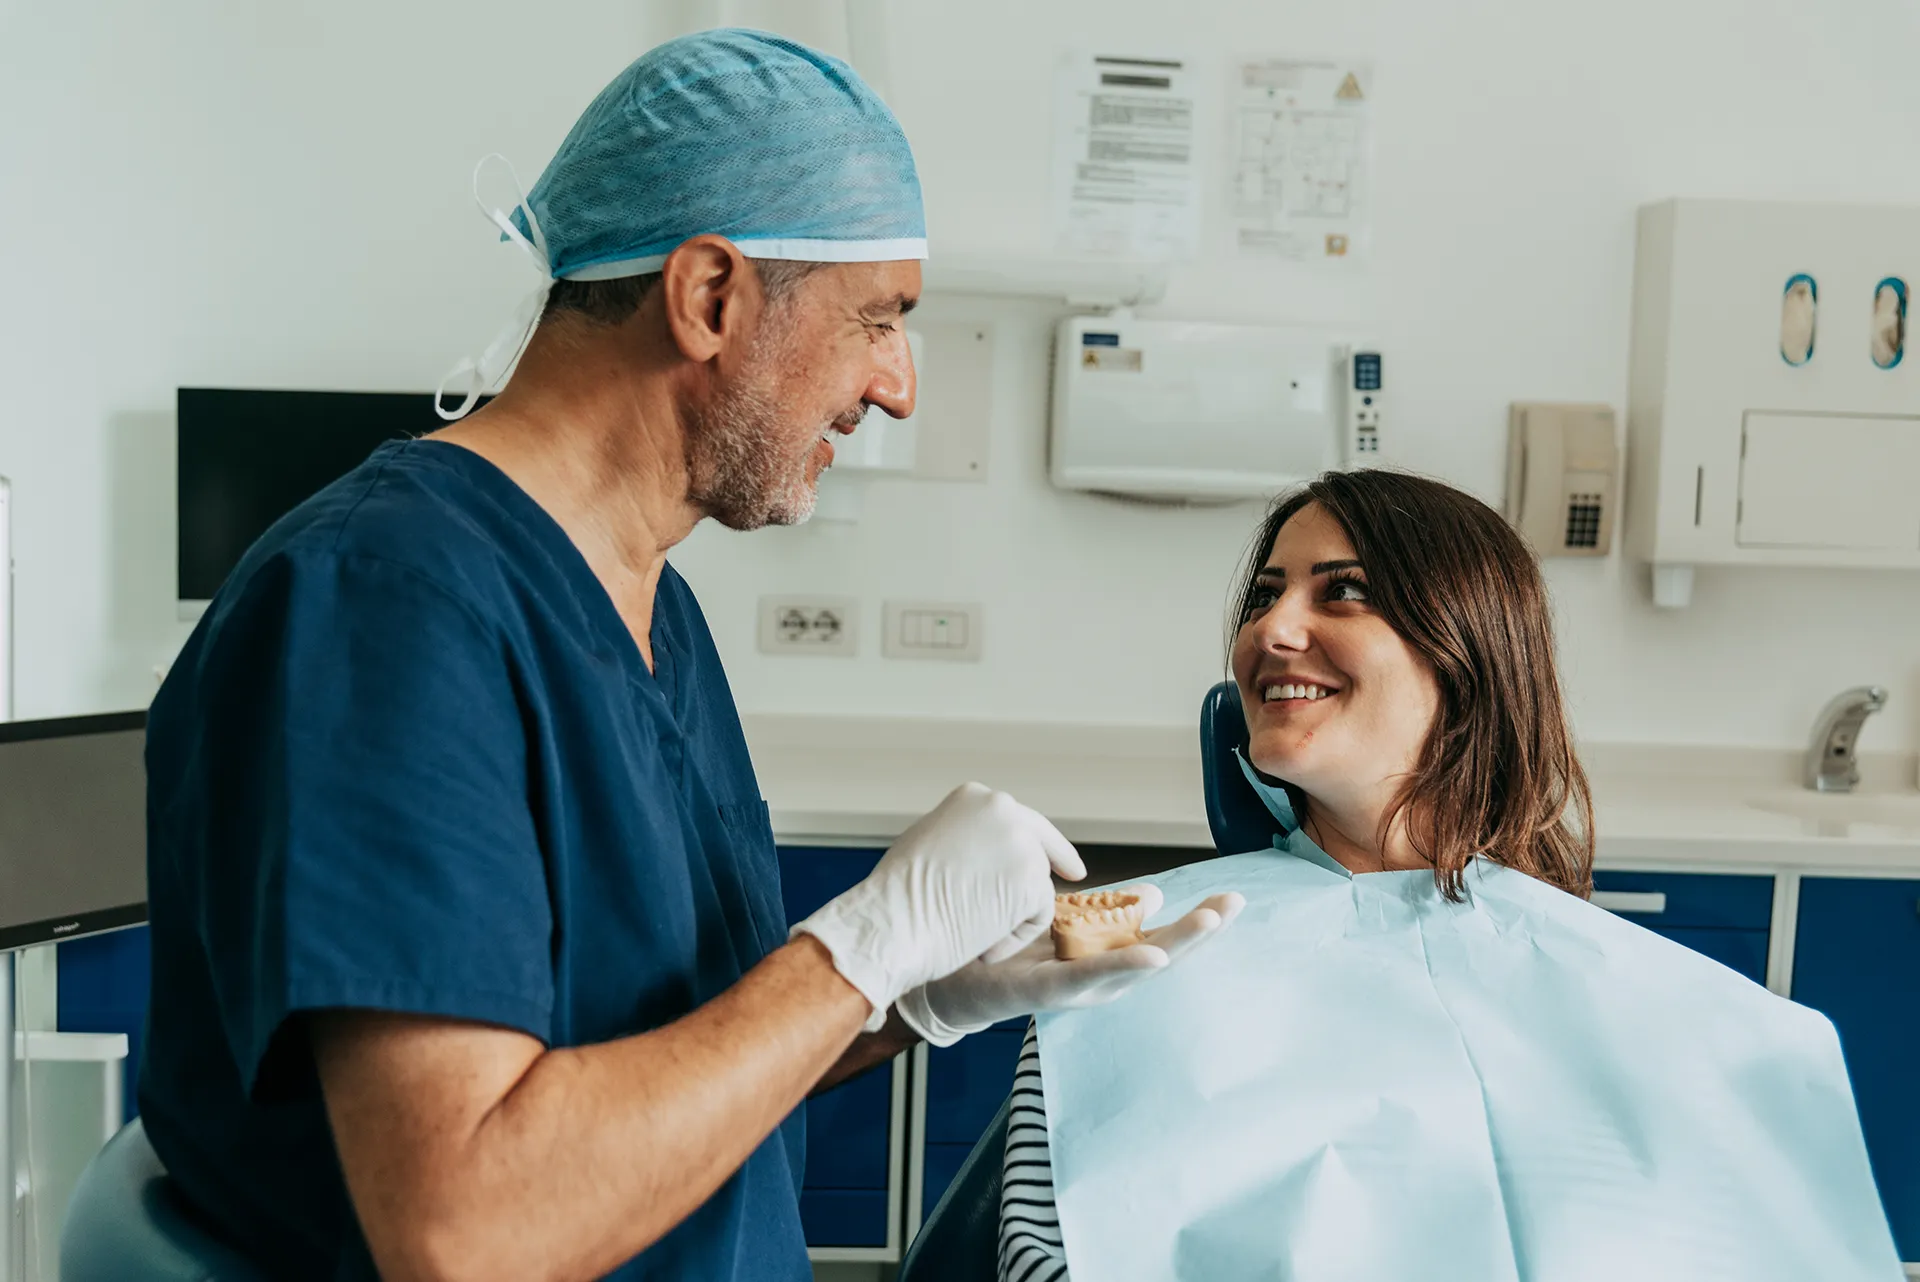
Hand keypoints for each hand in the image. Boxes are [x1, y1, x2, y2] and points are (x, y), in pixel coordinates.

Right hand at [791, 783, 1084, 1029]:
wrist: (894, 922)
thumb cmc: (895, 894)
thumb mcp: (928, 842)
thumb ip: (962, 838)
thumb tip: (981, 852)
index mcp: (974, 797)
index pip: (1017, 818)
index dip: (1035, 839)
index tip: (1058, 852)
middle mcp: (1003, 810)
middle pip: (1039, 844)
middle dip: (1056, 860)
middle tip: (1074, 874)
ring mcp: (1021, 844)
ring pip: (1037, 884)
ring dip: (1013, 914)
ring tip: (973, 933)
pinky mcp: (1033, 882)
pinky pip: (1038, 916)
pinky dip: (1015, 938)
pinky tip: (983, 946)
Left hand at [894, 885, 1245, 1045]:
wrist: (934, 976)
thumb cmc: (994, 950)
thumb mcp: (1058, 923)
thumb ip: (1103, 912)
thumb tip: (1157, 894)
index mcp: (1095, 953)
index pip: (1155, 934)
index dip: (1193, 920)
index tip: (1231, 898)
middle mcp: (1089, 974)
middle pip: (1155, 953)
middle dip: (1197, 933)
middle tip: (1235, 906)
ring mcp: (1067, 987)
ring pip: (1130, 967)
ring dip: (1173, 946)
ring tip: (1209, 925)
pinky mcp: (1040, 990)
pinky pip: (1083, 977)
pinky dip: (1120, 966)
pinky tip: (1152, 955)